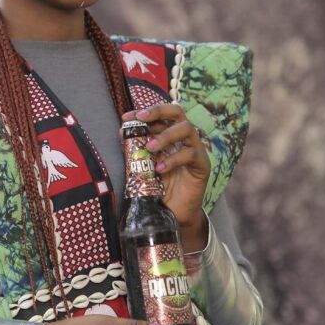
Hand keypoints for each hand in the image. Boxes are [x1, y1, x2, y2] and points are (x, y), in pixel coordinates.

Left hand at [122, 104, 209, 246]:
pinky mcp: (203, 165)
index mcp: (169, 134)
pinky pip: (191, 155)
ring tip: (150, 147)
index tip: (126, 117)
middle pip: (177, 111)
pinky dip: (173, 160)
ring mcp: (195, 149)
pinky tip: (159, 169)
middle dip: (158, 111)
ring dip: (166, 135)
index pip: (159, 115)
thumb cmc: (158, 187)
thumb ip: (136, 149)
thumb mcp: (143, 166)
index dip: (143, 112)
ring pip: (187, 129)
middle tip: (142, 118)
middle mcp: (183, 138)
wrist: (172, 213)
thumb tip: (122, 131)